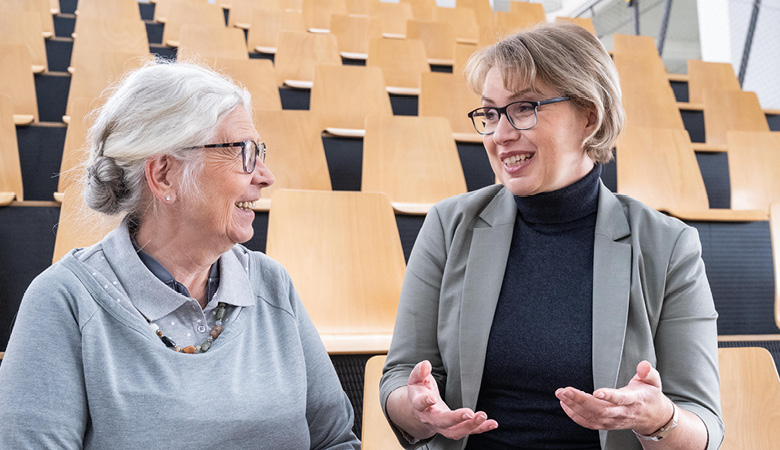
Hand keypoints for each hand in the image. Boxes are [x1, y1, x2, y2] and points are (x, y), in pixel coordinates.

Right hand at [406, 360, 497, 439]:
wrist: (420, 410)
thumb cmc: (420, 391)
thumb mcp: (416, 379)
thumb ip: (420, 371)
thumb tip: (426, 364)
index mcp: (419, 405)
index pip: (420, 404)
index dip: (425, 401)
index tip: (432, 398)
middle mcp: (430, 418)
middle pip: (442, 422)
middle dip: (456, 419)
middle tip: (469, 413)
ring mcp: (443, 426)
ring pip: (455, 431)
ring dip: (470, 426)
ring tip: (483, 416)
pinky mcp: (454, 428)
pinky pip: (468, 431)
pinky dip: (481, 428)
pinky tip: (492, 423)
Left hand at [555, 361, 674, 434]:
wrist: (653, 418)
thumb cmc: (649, 396)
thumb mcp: (653, 382)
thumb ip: (648, 372)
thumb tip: (643, 365)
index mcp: (634, 400)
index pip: (621, 399)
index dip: (609, 396)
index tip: (596, 392)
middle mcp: (623, 413)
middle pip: (601, 410)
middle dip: (580, 400)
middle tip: (564, 390)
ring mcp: (614, 421)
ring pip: (592, 417)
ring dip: (574, 407)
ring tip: (561, 394)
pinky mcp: (607, 424)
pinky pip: (589, 423)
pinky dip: (575, 416)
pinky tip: (565, 405)